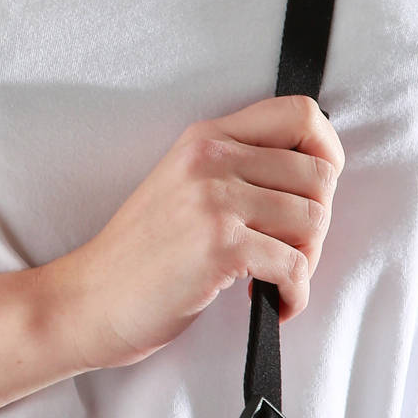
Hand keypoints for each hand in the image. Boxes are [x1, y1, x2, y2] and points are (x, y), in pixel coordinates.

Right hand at [46, 95, 345, 372]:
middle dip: (317, 222)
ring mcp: (215, 200)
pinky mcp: (220, 245)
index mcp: (205, 138)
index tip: (320, 190)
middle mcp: (211, 159)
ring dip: (307, 260)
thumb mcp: (182, 187)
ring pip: (313, 220)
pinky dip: (296, 293)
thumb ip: (235, 169)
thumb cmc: (138, 256)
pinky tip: (275, 303)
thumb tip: (311, 179)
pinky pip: (295, 265)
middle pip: (319, 175)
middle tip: (290, 251)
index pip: (300, 114)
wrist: (87, 299)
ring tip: (276, 278)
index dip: (329, 151)